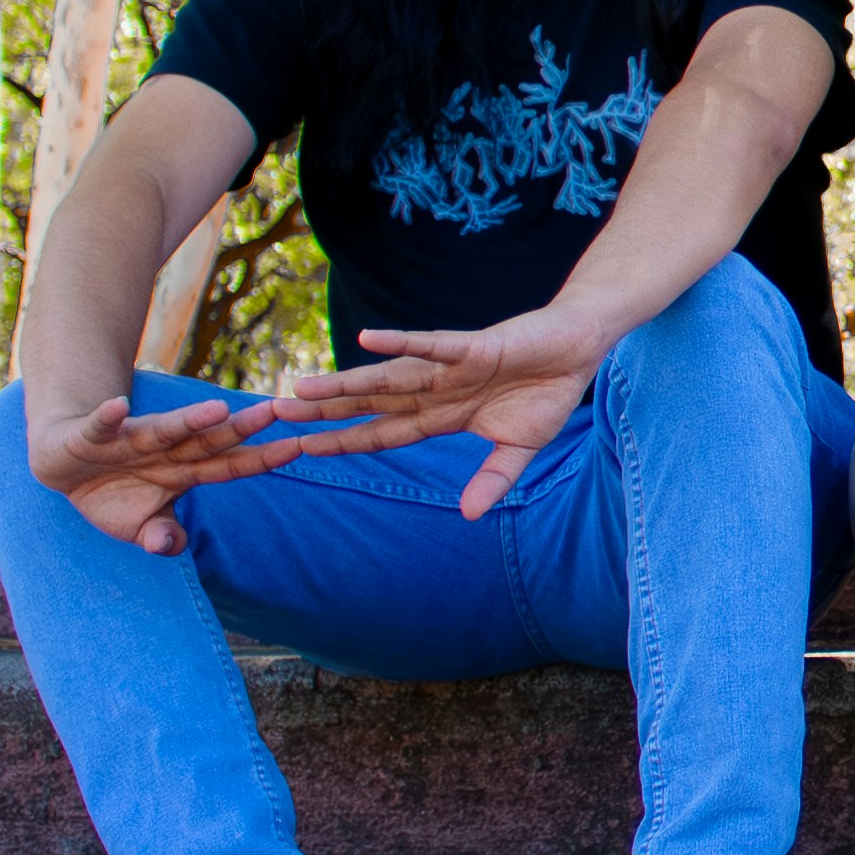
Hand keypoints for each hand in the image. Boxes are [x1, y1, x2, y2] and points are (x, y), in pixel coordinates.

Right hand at [30, 390, 299, 555]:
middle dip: (240, 428)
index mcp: (183, 471)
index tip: (298, 446)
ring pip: (163, 430)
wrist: (61, 467)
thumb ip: (161, 536)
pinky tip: (116, 405)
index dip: (261, 458)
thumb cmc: (111, 496)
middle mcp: (164, 451)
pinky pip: (100, 426)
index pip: (229, 465)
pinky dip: (106, 417)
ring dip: (188, 421)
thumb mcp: (138, 527)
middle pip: (207, 441)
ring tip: (216, 410)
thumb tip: (169, 546)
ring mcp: (129, 441)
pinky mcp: (91, 436)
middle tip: (276, 409)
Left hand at [281, 306, 612, 519]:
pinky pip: (432, 344)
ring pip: (388, 378)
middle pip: (371, 404)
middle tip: (274, 414)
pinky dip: (401, 341)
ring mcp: (451, 367)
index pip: (384, 431)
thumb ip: (493, 479)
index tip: (303, 449)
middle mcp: (436, 389)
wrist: (580, 349)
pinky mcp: (475, 347)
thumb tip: (470, 515)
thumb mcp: (519, 449)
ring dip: (345, 384)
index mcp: (443, 415)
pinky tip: (366, 340)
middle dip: (325, 412)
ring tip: (302, 388)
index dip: (344, 440)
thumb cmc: (548, 393)